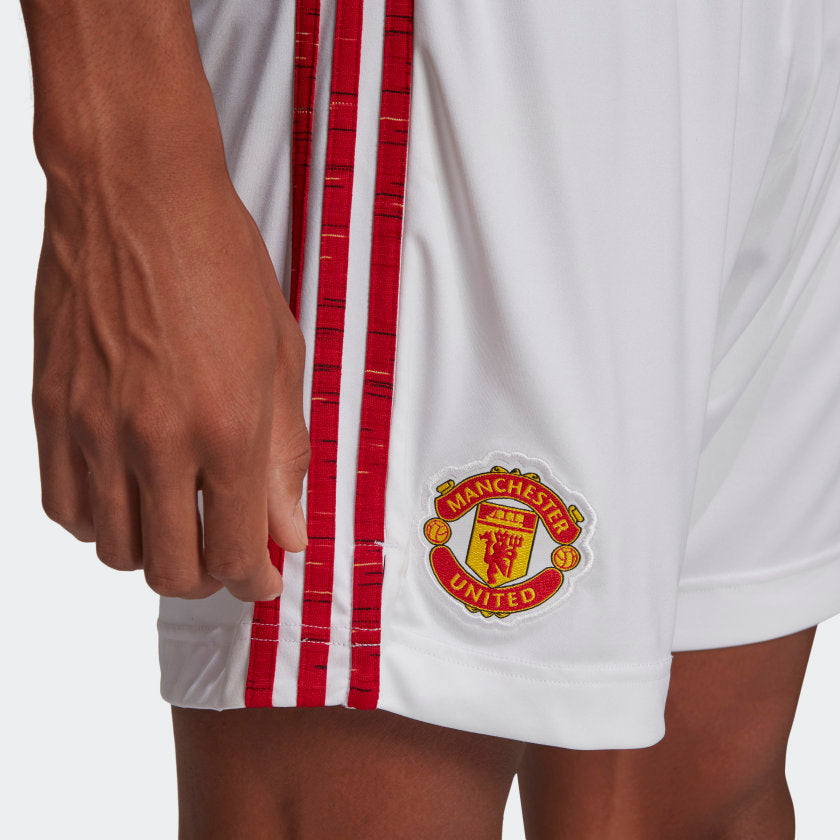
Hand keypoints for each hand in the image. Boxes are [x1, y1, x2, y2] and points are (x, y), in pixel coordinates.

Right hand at [32, 166, 309, 600]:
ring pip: (114, 550)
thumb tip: (289, 530)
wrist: (133, 191)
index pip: (237, 552)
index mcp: (226, 426)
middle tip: (224, 557)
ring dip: (153, 552)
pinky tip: (128, 494)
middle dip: (207, 579)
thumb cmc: (217, 259)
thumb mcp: (279, 355)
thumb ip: (284, 454)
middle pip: (171, 569)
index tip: (262, 579)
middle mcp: (153, 439)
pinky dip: (100, 522)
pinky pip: (64, 508)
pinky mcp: (48, 411)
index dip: (255, 581)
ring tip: (178, 522)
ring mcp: (91, 428)